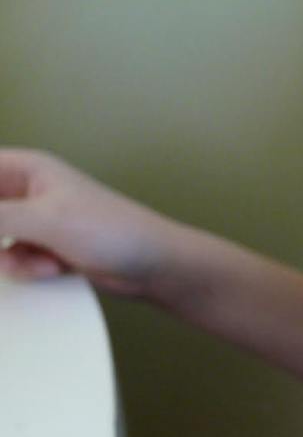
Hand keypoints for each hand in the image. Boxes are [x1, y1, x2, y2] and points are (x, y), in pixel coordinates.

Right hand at [0, 148, 187, 296]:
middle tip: (26, 246)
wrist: (154, 265)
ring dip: (14, 256)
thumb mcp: (43, 220)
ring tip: (46, 260)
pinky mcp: (47, 248)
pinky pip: (15, 259)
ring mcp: (37, 221)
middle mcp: (28, 190)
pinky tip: (56, 268)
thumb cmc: (112, 231)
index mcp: (26, 168)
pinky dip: (30, 267)